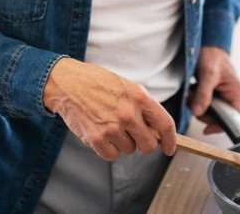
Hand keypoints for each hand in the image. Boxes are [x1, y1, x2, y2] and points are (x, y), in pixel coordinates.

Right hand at [43, 58, 176, 160]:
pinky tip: (100, 133)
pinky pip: (112, 155)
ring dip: (121, 143)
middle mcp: (128, 113)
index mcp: (139, 96)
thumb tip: (157, 130)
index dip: (171, 140)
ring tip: (109, 125)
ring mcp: (113, 127)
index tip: (171, 148)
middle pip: (149, 145)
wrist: (67, 83)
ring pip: (129, 150)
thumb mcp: (126, 86)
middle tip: (133, 135)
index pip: (165, 124)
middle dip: (143, 143)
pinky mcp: (97, 139)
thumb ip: (143, 106)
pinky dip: (107, 149)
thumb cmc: (97, 83)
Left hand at [188, 47, 239, 135]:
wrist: (207, 43)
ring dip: (198, 105)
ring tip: (191, 94)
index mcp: (235, 93)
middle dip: (204, 112)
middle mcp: (230, 95)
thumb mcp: (208, 75)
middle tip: (193, 103)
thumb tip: (198, 112)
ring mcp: (222, 94)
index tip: (206, 128)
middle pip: (219, 116)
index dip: (220, 125)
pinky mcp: (213, 92)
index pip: (232, 118)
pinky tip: (192, 92)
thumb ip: (204, 94)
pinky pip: (205, 103)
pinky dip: (197, 100)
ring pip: (210, 110)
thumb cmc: (213, 55)